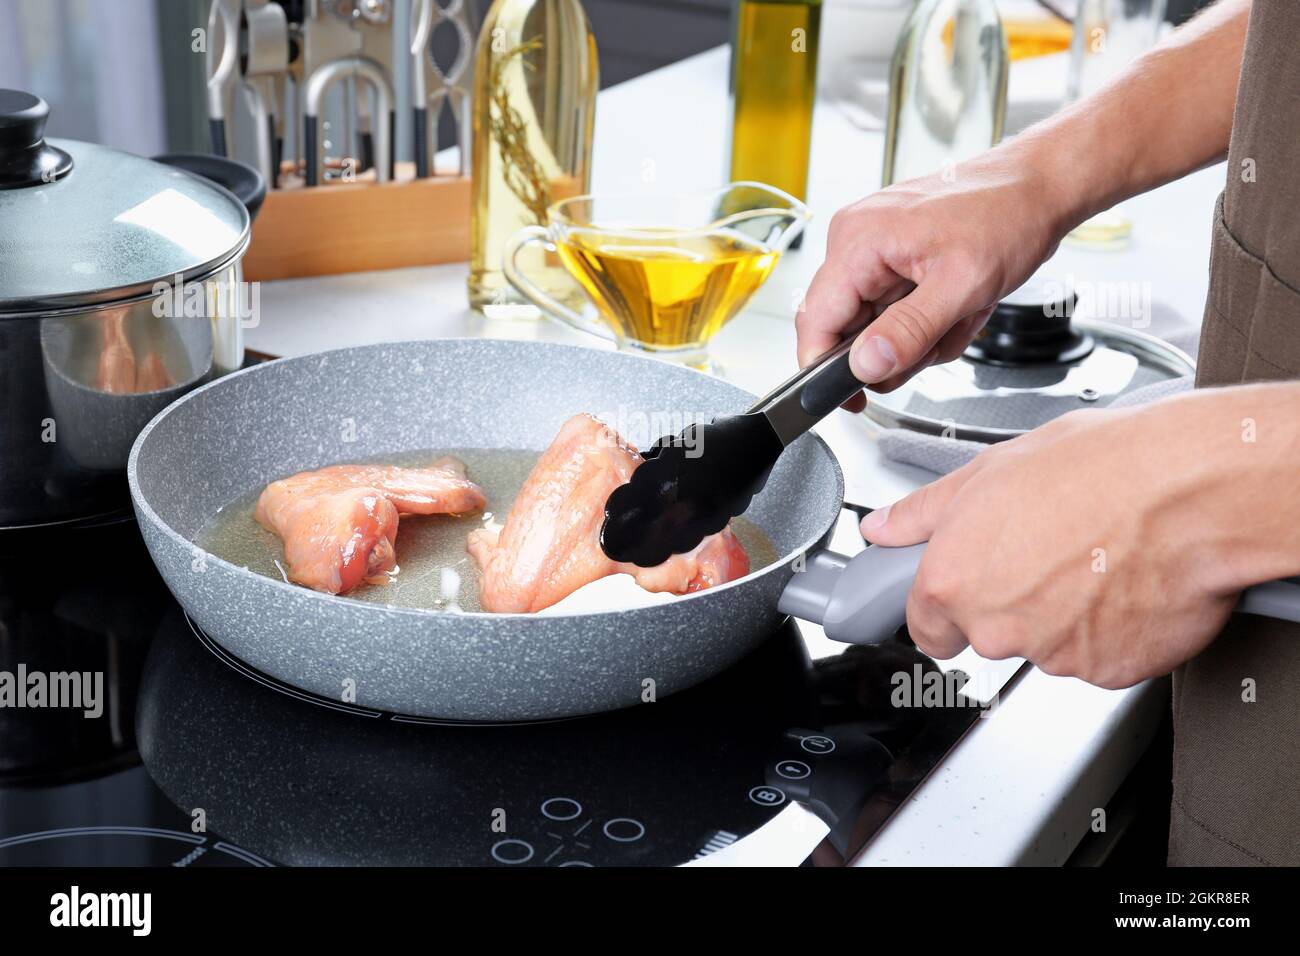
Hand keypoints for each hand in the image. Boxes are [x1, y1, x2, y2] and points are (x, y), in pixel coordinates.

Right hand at [797, 148, 1070, 398]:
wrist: (1039, 186)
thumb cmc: (1008, 214)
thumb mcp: (962, 285)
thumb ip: (909, 331)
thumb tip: (865, 365)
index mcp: (858, 241)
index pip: (816, 320)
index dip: (826, 367)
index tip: (851, 397)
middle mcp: (856, 240)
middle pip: (847, 328)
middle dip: (897, 348)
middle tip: (941, 338)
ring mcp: (872, 246)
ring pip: (875, 325)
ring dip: (920, 334)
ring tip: (960, 310)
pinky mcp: (891, 254)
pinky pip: (893, 309)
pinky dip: (927, 318)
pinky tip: (956, 301)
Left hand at [859, 399, 1255, 687]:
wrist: (1189, 491)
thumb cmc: (1098, 469)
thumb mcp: (991, 469)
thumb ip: (926, 510)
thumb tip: (883, 525)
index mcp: (953, 580)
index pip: (925, 626)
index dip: (947, 607)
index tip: (968, 589)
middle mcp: (995, 627)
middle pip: (988, 634)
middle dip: (1012, 603)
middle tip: (1051, 550)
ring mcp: (1053, 654)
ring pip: (1046, 645)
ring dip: (1065, 615)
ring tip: (1098, 557)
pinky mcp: (1109, 670)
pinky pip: (1099, 657)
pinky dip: (1111, 630)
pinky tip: (1127, 583)